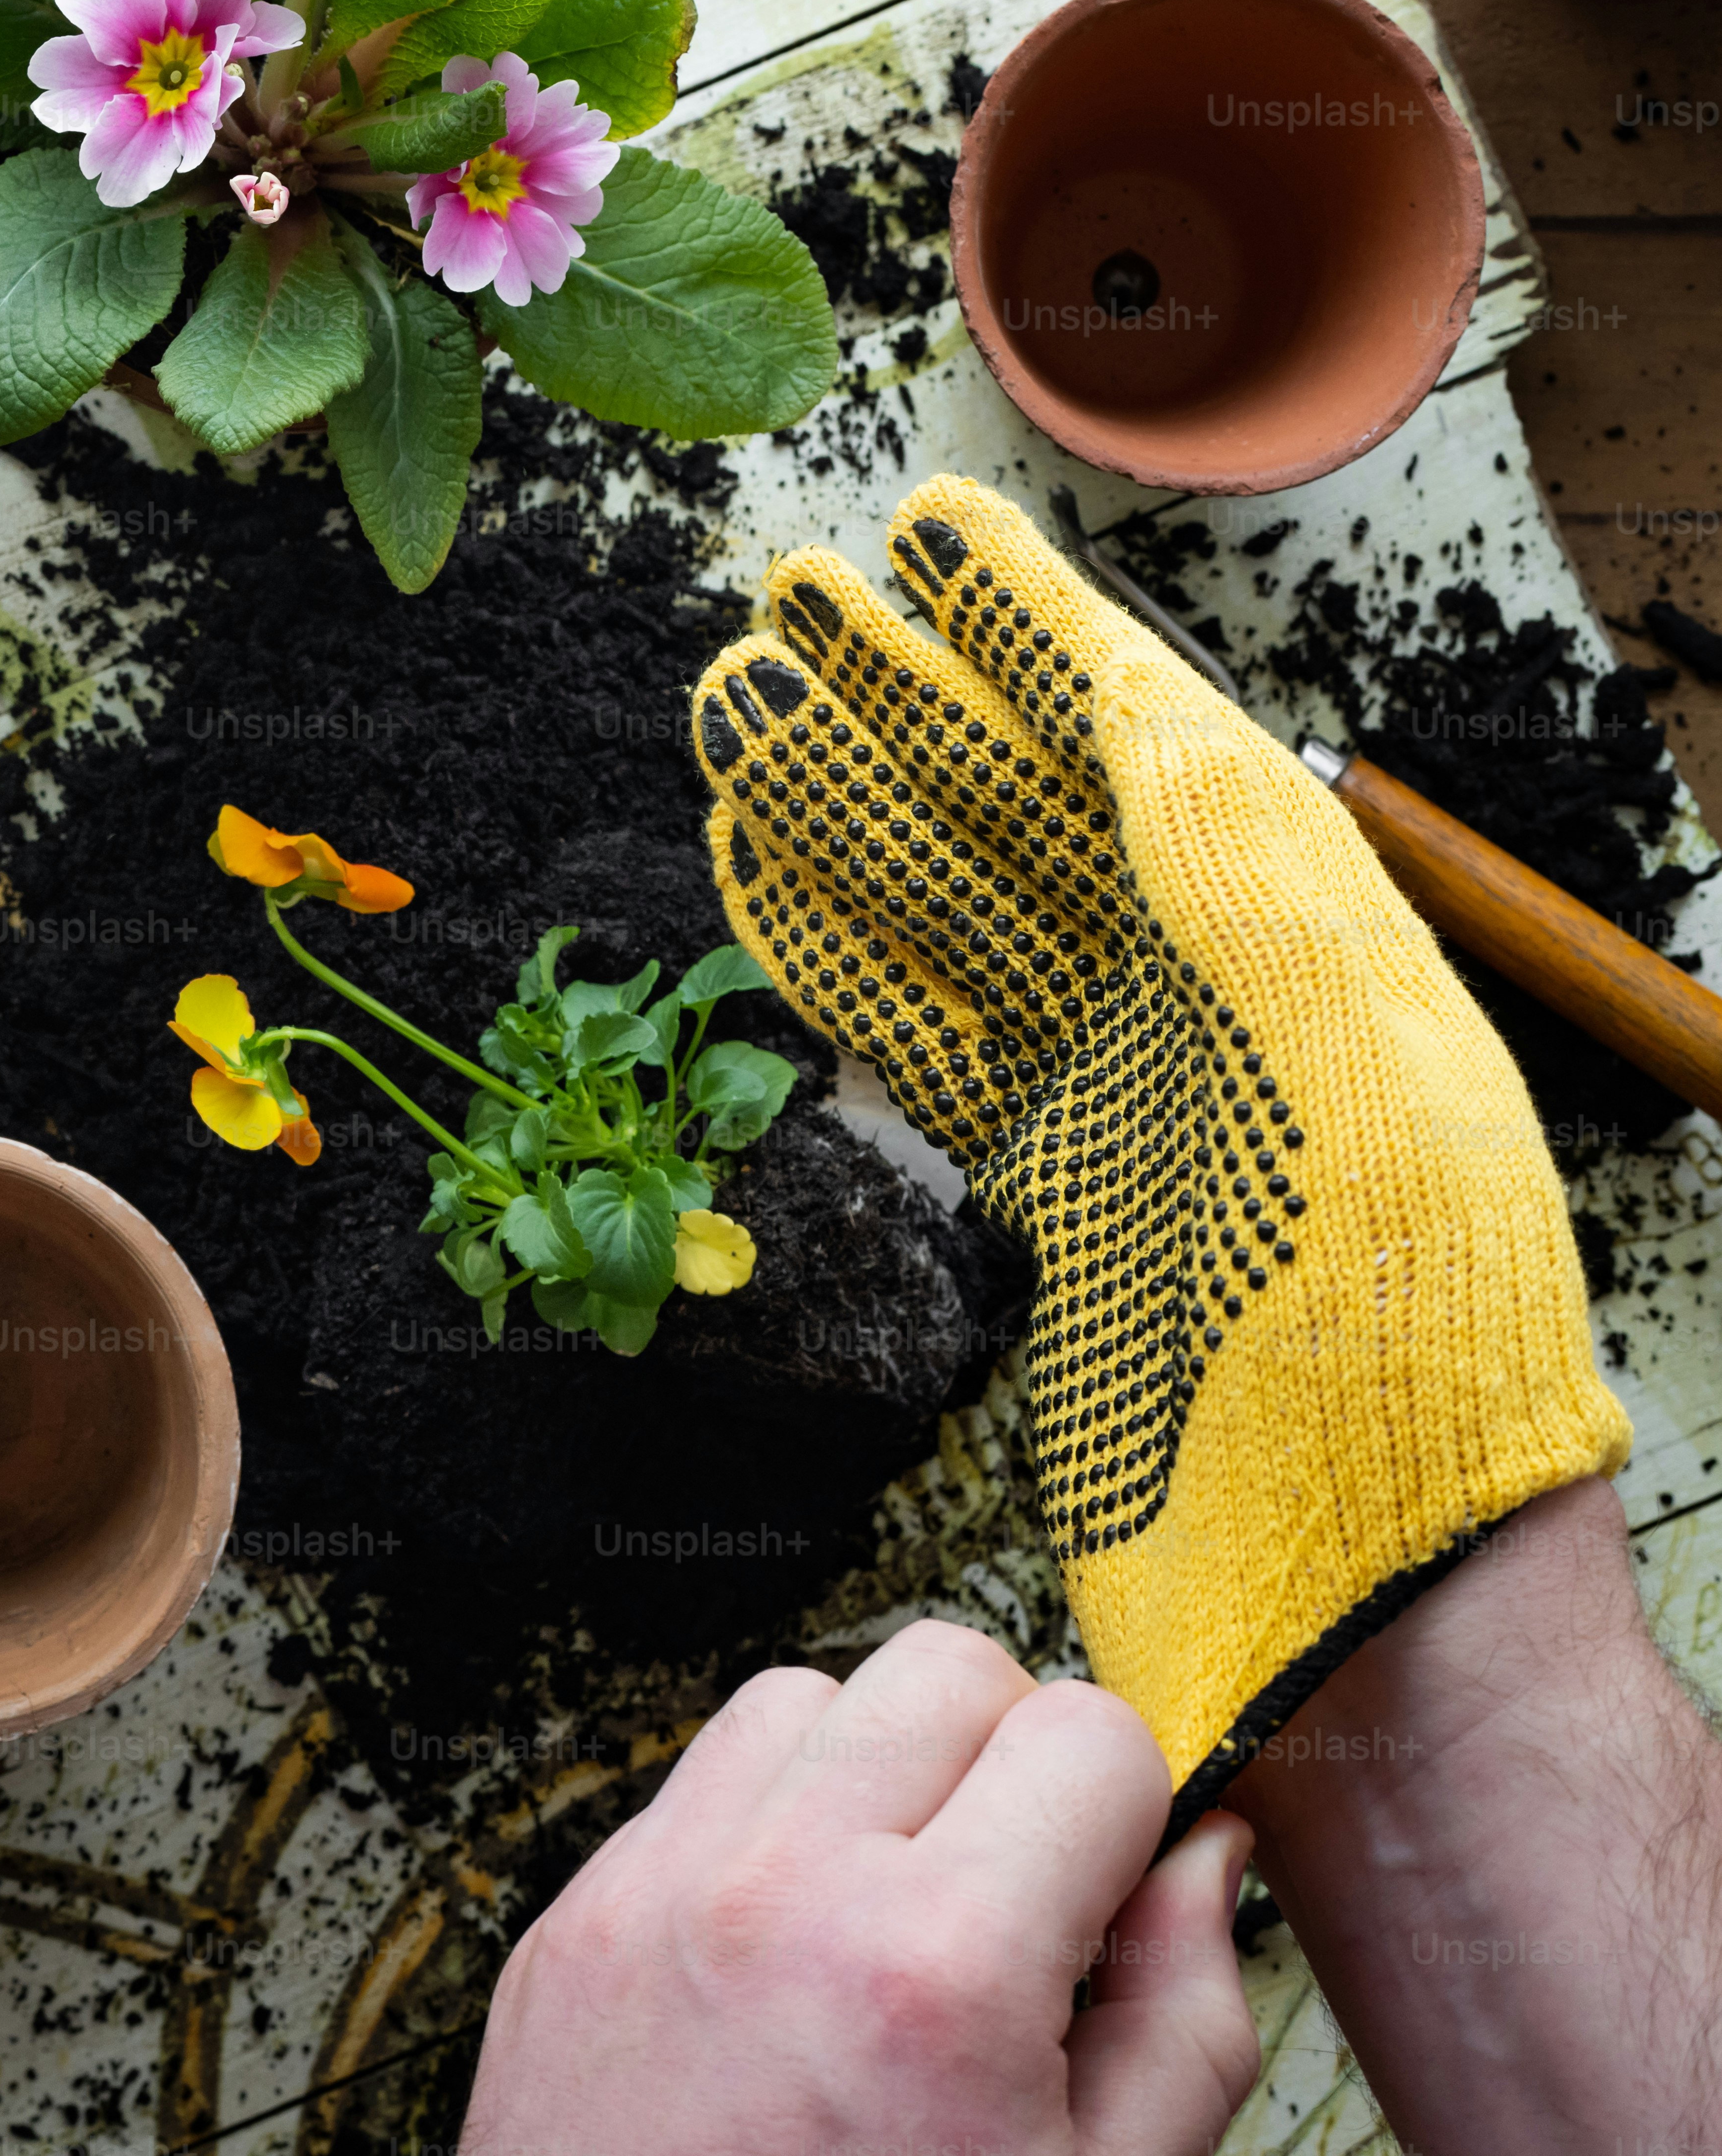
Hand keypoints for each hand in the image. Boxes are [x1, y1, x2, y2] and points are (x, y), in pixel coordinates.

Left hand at [464, 1621, 1257, 2155]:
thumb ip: (1186, 2013)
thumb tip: (1204, 1856)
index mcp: (931, 1969)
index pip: (1089, 1733)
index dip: (1134, 1809)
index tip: (1119, 1887)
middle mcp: (779, 1896)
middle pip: (947, 1669)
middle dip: (1012, 1756)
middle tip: (1023, 1890)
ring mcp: (653, 1894)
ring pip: (809, 1697)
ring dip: (878, 1773)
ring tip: (906, 1912)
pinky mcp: (574, 1919)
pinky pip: (696, 1783)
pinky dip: (768, 1828)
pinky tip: (803, 1947)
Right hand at [686, 477, 1626, 1814]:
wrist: (1368, 1630)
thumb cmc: (1413, 1395)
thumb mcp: (1373, 1105)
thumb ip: (1268, 905)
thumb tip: (1155, 726)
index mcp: (1309, 971)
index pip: (1153, 749)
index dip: (1040, 635)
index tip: (942, 535)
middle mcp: (1215, 1017)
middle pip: (1032, 809)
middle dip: (912, 691)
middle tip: (803, 588)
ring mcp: (1125, 1108)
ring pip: (954, 906)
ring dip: (846, 797)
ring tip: (752, 695)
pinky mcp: (1053, 1204)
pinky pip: (917, 1038)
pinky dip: (831, 950)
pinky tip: (764, 882)